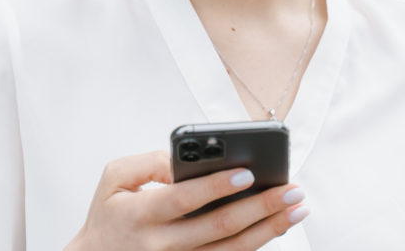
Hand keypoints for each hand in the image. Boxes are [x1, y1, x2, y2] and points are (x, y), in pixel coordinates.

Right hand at [66, 150, 307, 250]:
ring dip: (269, 230)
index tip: (248, 173)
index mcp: (141, 214)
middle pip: (218, 227)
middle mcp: (161, 245)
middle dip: (260, 207)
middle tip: (292, 190)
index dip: (216, 186)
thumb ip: (148, 162)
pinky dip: (254, 247)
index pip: (184, 198)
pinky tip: (275, 229)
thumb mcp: (114, 179)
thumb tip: (185, 162)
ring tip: (296, 209)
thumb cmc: (108, 215)